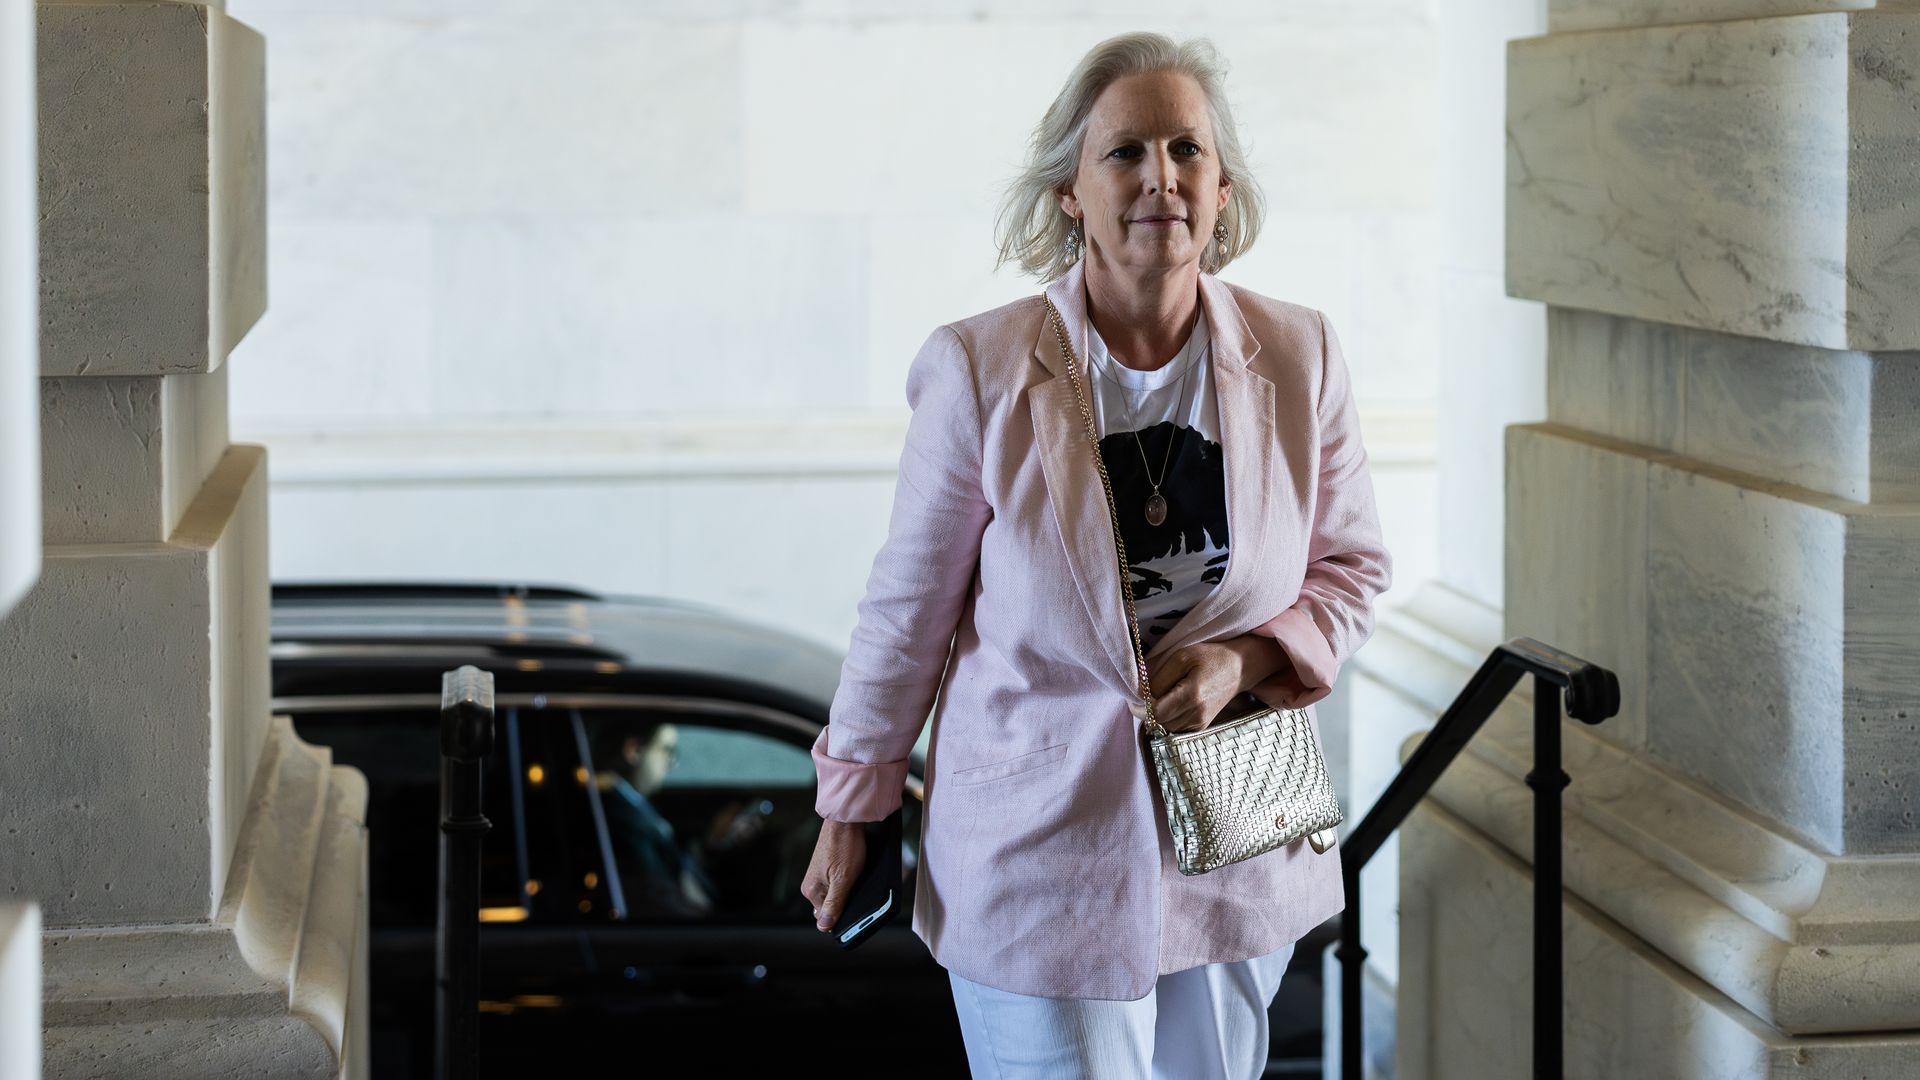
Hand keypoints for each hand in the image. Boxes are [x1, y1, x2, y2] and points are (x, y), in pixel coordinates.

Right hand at [800, 818, 865, 932]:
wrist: (845, 820)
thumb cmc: (844, 846)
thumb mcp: (843, 879)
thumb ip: (834, 904)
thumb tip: (824, 927)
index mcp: (811, 891)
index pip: (826, 919)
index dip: (843, 917)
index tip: (856, 910)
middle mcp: (811, 885)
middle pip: (831, 907)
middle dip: (846, 903)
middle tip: (857, 890)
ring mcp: (819, 875)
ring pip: (836, 894)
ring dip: (849, 891)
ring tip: (857, 878)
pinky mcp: (827, 868)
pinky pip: (838, 883)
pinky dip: (849, 881)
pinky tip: (856, 872)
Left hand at [1146, 641, 1248, 733]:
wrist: (1239, 668)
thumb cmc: (1210, 657)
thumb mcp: (1181, 657)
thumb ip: (1158, 678)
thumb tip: (1140, 694)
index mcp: (1192, 695)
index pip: (1155, 713)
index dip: (1140, 707)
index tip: (1134, 695)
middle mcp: (1197, 714)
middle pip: (1158, 723)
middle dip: (1146, 711)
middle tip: (1143, 694)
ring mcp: (1201, 723)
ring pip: (1165, 727)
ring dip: (1156, 715)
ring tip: (1159, 696)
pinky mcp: (1201, 726)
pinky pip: (1175, 728)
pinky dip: (1168, 718)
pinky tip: (1171, 702)